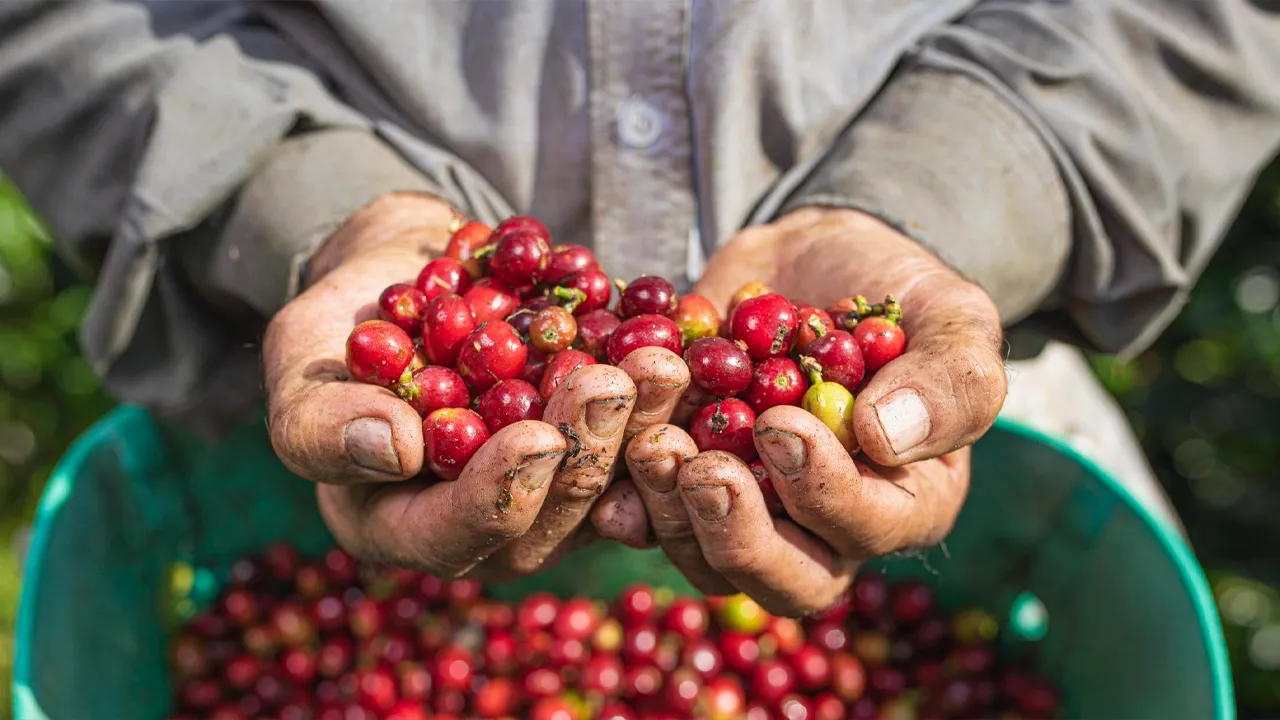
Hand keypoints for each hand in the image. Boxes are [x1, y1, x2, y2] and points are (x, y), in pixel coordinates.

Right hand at [263, 193, 688, 577]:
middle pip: (550, 516)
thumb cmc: (340, 330)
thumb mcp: (301, 366)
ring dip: (641, 424)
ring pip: (609, 480)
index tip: (536, 437)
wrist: (413, 277)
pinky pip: (639, 436)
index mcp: (405, 527)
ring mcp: (552, 488)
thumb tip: (395, 450)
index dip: (500, 492)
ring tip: (660, 363)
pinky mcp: (596, 445)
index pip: (456, 533)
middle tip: (611, 386)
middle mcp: (489, 523)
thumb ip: (324, 422)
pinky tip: (683, 350)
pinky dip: (662, 399)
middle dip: (584, 452)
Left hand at [595, 207, 1006, 614]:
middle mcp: (825, 530)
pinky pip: (652, 520)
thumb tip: (886, 438)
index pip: (866, 528)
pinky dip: (625, 498)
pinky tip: (606, 469)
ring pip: (708, 560)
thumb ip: (951, 378)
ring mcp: (750, 514)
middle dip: (737, 533)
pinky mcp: (687, 489)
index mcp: (904, 501)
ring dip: (672, 512)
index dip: (821, 490)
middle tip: (702, 467)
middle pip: (784, 581)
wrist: (807, 264)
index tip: (781, 423)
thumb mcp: (950, 316)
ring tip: (649, 444)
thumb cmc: (894, 292)